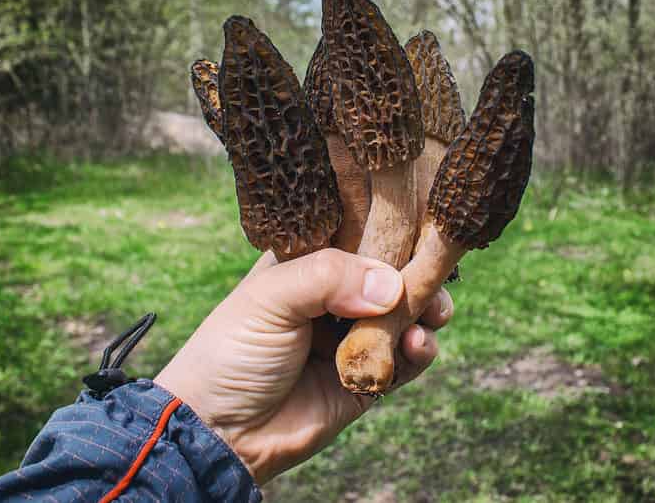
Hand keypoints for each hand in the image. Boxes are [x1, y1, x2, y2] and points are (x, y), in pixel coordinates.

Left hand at [154, 248, 453, 484]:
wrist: (219, 433)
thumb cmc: (232, 351)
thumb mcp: (271, 298)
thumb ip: (329, 278)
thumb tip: (392, 285)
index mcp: (306, 262)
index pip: (356, 231)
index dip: (389, 226)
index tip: (423, 220)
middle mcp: (334, 295)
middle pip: (390, 271)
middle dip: (417, 270)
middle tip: (435, 274)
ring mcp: (353, 335)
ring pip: (407, 313)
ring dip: (426, 310)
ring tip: (432, 314)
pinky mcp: (368, 377)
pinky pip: (407, 358)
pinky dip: (421, 349)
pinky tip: (416, 344)